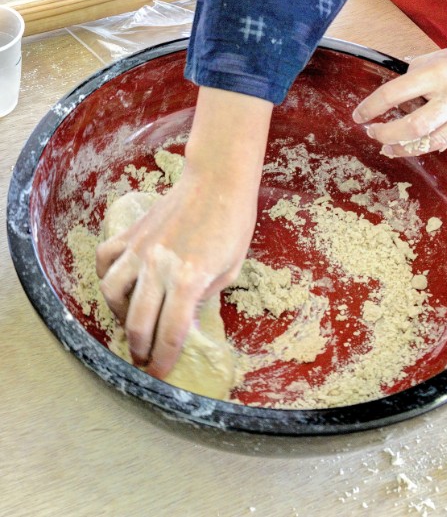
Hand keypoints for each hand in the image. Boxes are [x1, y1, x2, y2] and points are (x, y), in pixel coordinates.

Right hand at [96, 87, 272, 379]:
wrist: (217, 181)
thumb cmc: (232, 224)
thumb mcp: (229, 270)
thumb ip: (204, 297)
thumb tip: (184, 318)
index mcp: (189, 280)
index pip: (170, 333)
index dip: (164, 359)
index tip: (159, 373)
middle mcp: (159, 267)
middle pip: (138, 322)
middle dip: (138, 347)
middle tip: (143, 357)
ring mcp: (140, 249)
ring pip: (111, 292)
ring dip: (119, 314)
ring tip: (131, 320)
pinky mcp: (131, 233)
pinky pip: (106, 260)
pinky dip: (108, 275)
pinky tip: (120, 283)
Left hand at [352, 37, 446, 156]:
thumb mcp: (439, 58)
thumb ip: (414, 75)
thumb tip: (386, 99)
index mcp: (440, 72)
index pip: (395, 93)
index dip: (371, 107)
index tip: (358, 116)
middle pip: (412, 128)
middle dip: (386, 135)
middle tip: (374, 136)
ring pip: (432, 143)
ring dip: (406, 148)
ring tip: (392, 147)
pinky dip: (442, 142)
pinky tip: (439, 134)